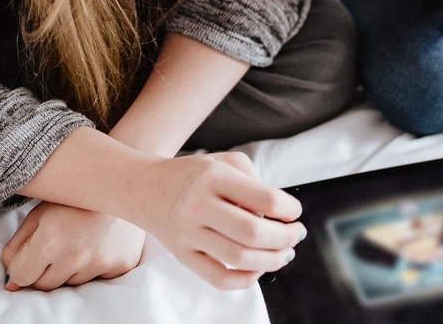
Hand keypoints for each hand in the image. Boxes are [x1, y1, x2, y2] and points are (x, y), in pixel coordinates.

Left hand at [3, 201, 145, 291]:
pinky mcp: (120, 265)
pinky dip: (93, 266)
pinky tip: (98, 243)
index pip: (21, 276)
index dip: (23, 263)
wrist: (124, 183)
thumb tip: (11, 284)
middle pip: (44, 285)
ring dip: (70, 268)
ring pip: (71, 283)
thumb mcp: (39, 214)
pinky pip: (96, 278)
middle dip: (44, 269)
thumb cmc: (76, 197)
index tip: (33, 250)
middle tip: (58, 243)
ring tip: (80, 239)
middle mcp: (75, 257)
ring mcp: (100, 263)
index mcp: (50, 241)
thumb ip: (18, 247)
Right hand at [131, 151, 305, 290]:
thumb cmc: (195, 174)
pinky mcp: (182, 256)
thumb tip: (279, 218)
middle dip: (285, 237)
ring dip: (272, 259)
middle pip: (254, 232)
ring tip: (285, 253)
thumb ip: (256, 183)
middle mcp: (198, 205)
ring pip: (240, 258)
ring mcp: (188, 234)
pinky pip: (218, 278)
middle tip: (297, 234)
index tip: (294, 212)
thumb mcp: (226, 162)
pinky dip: (246, 280)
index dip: (289, 209)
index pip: (265, 199)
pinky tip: (260, 269)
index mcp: (214, 177)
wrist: (144, 188)